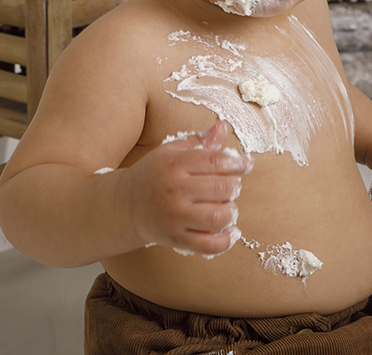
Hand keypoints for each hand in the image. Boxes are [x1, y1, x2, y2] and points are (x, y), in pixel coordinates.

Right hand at [126, 121, 253, 255]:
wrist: (125, 205)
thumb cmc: (153, 174)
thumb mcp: (171, 151)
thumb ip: (199, 141)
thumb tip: (222, 126)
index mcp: (174, 164)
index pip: (215, 161)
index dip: (237, 162)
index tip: (247, 164)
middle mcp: (175, 191)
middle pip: (221, 189)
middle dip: (234, 187)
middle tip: (231, 186)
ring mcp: (176, 217)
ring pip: (218, 217)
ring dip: (231, 211)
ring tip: (227, 206)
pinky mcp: (176, 239)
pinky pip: (209, 245)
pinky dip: (225, 240)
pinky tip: (229, 231)